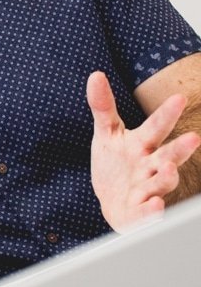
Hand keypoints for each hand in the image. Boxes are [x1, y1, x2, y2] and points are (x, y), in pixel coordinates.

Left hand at [87, 70, 200, 231]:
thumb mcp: (106, 133)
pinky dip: (152, 210)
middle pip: (168, 155)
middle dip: (180, 148)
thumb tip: (95, 74)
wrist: (115, 201)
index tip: (179, 98)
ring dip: (167, 177)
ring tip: (169, 169)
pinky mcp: (140, 211)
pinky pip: (147, 211)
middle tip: (194, 137)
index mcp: (142, 144)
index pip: (155, 127)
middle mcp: (150, 166)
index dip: (166, 114)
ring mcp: (147, 189)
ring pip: (162, 183)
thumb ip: (102, 106)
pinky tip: (155, 206)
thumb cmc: (115, 162)